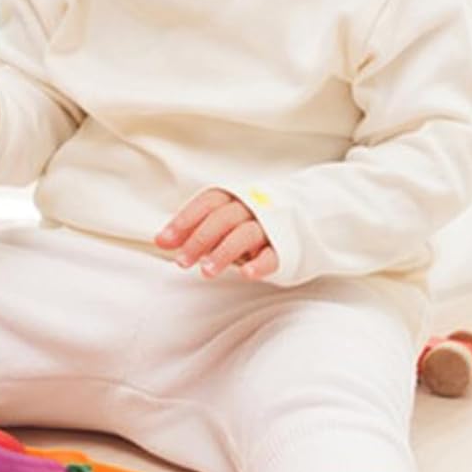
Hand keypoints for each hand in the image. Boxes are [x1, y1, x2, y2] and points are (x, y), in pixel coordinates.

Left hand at [156, 188, 278, 279]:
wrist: (310, 216)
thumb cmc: (256, 220)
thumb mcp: (228, 217)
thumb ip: (197, 227)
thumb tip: (160, 240)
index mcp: (238, 197)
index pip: (208, 203)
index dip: (185, 220)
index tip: (165, 241)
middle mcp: (255, 207)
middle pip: (223, 219)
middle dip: (200, 240)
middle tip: (182, 262)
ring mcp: (272, 227)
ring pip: (245, 235)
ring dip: (224, 252)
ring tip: (207, 271)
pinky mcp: (288, 247)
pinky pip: (274, 254)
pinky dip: (259, 264)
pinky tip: (246, 274)